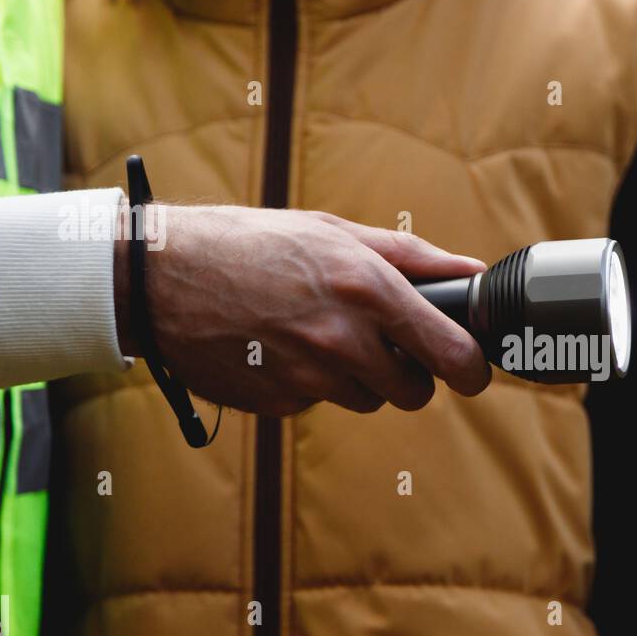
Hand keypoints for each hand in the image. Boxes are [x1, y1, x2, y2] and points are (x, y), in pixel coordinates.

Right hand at [113, 204, 490, 415]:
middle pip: (414, 392)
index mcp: (368, 290)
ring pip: (367, 400)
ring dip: (357, 378)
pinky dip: (311, 383)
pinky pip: (319, 403)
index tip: (474, 372)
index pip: (451, 354)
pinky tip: (281, 347)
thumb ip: (413, 258)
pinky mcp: (279, 403)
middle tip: (382, 344)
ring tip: (318, 334)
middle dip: (408, 374)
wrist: (162, 277)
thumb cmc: (253, 243)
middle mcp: (343, 339)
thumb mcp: (335, 232)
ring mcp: (309, 378)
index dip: (473, 370)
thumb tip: (472, 272)